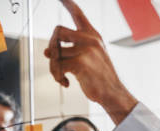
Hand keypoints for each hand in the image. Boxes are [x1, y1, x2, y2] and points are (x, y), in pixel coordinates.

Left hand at [43, 0, 137, 123]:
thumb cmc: (100, 78)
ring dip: (54, 68)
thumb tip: (47, 52)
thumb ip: (69, 51)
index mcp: (93, 36)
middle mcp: (90, 39)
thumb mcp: (87, 59)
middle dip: (51, 46)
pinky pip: (57, 66)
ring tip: (61, 76)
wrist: (113, 93)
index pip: (78, 14)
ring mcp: (86, 49)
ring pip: (55, 52)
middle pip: (57, 31)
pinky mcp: (81, 61)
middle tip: (53, 59)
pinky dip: (58, 77)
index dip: (68, 3)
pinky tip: (66, 83)